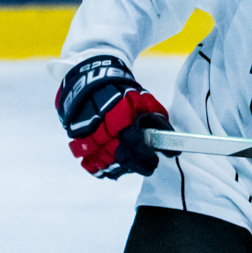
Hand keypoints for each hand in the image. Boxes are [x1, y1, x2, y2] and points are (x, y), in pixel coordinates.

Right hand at [57, 55, 170, 178]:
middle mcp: (103, 135)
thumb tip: (172, 148)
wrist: (89, 84)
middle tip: (149, 166)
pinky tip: (116, 164)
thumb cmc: (122, 95)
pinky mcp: (79, 145)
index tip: (155, 161)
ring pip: (108, 165)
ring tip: (133, 162)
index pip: (136, 149)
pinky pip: (92, 165)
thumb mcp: (145, 103)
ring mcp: (88, 142)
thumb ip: (159, 124)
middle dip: (139, 166)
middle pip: (123, 161)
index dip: (148, 159)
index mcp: (121, 123)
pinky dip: (105, 168)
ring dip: (124, 168)